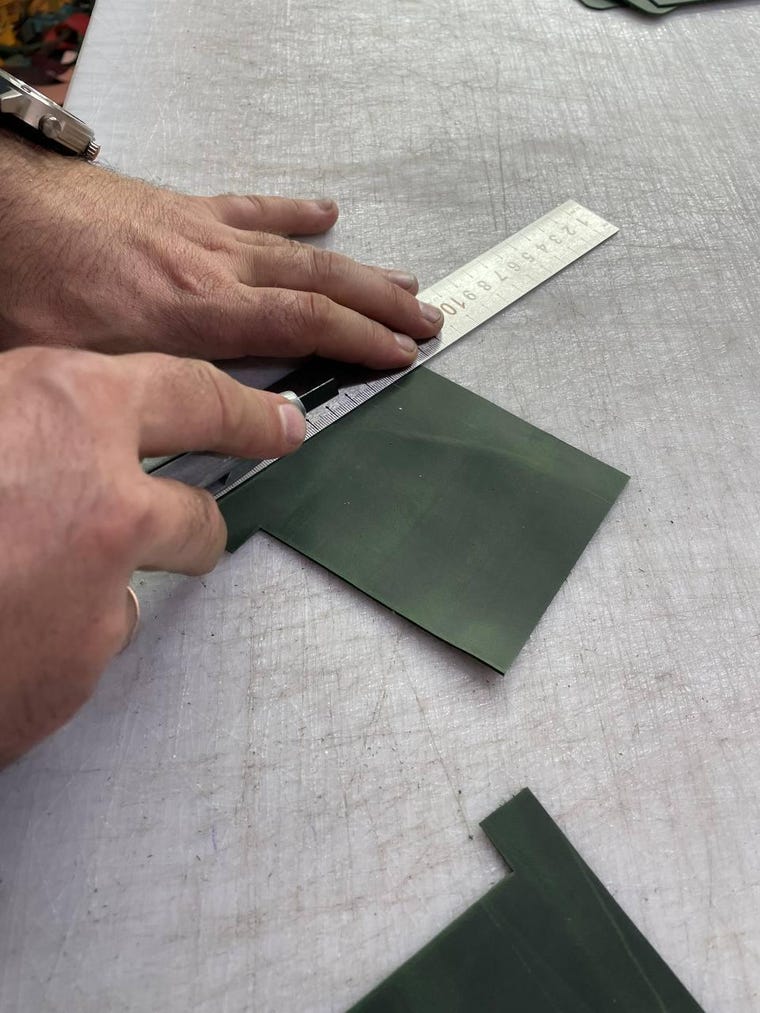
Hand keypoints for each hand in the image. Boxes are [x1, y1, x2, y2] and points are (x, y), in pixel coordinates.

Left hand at [0, 136, 441, 365]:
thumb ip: (156, 397)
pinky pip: (254, 209)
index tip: (401, 356)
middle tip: (427, 319)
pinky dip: (294, 212)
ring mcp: (206, 234)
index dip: (360, 342)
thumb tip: (198, 439)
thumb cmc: (33, 287)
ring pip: (301, 249)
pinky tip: (326, 210)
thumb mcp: (91, 368)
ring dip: (358, 267)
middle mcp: (216, 268)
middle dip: (381, 305)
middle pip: (320, 284)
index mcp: (200, 312)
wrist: (1, 209)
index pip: (303, 326)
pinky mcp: (185, 210)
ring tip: (404, 281)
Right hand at [0, 345, 306, 765]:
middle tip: (184, 529)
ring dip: (102, 587)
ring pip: (136, 587)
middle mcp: (105, 495)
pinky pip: (85, 642)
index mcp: (66, 407)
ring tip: (29, 584)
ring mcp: (99, 588)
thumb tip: (46, 425)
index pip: (196, 396)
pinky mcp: (79, 664)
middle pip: (198, 514)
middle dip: (193, 525)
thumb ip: (19, 417)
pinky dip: (55, 638)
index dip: (247, 411)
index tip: (281, 422)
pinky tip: (1, 627)